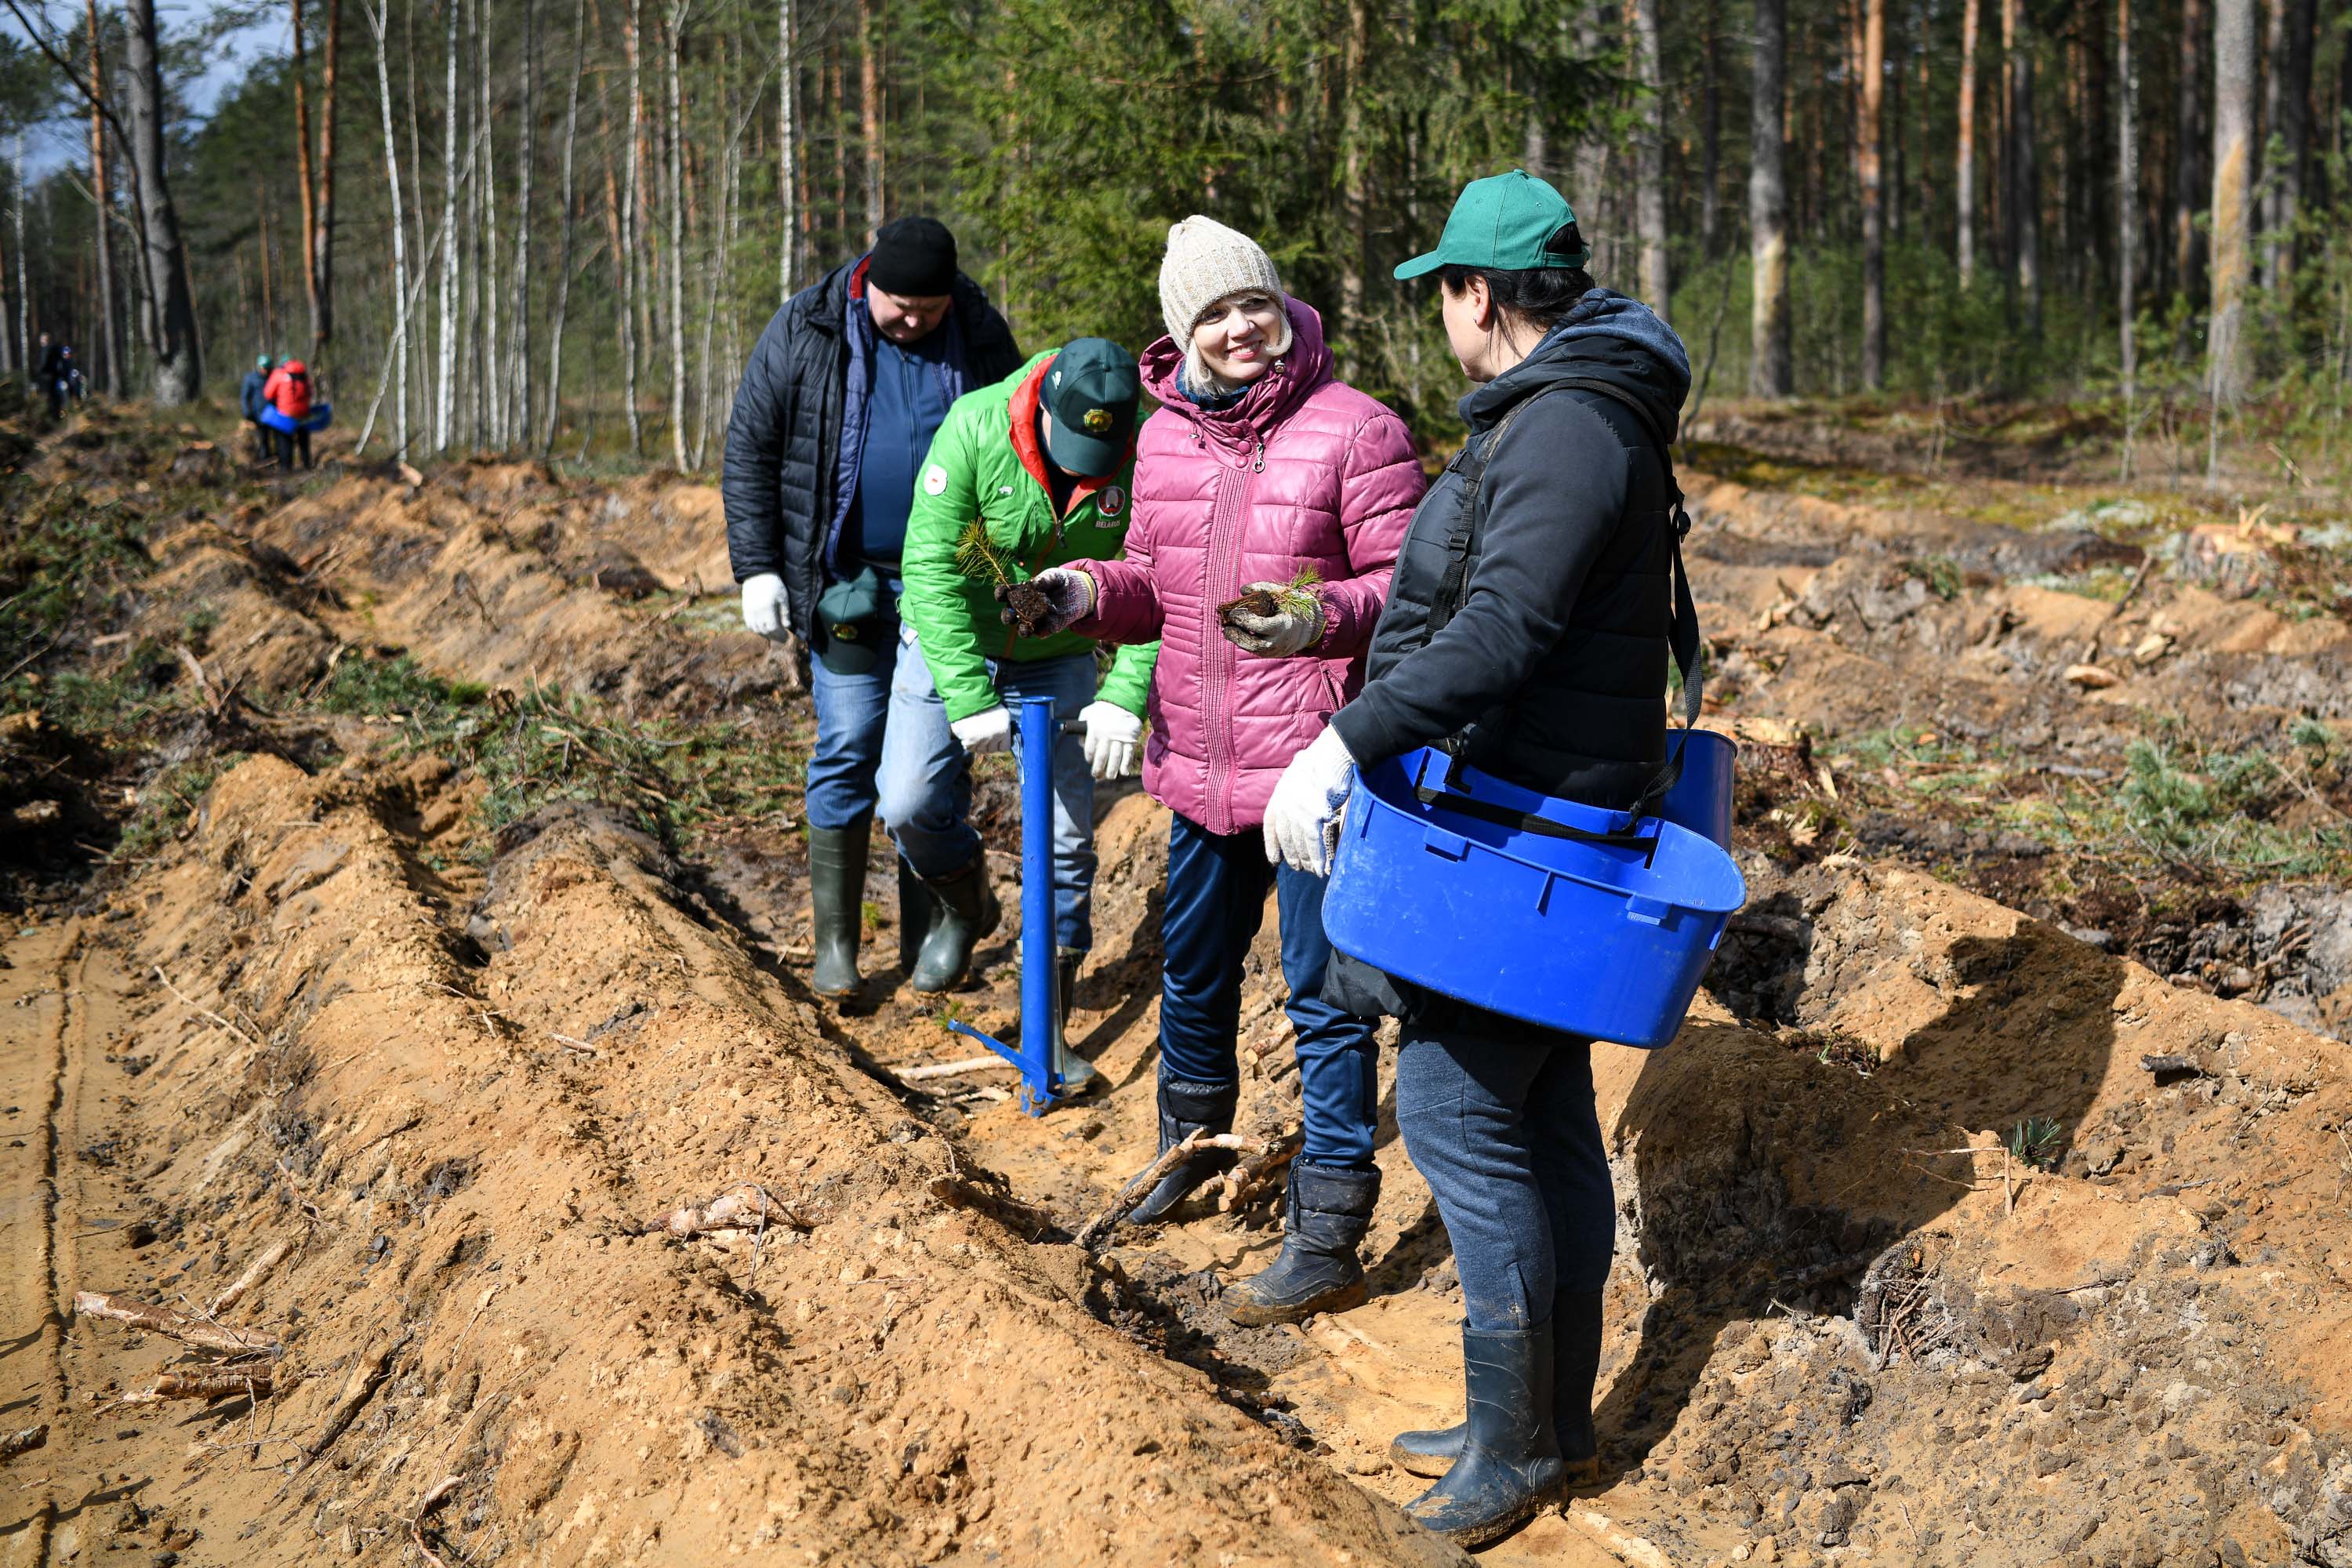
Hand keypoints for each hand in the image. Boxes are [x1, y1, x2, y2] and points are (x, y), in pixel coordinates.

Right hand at [740, 573, 789, 640]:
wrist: (757, 574)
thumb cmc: (774, 584)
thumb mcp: (783, 597)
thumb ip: (785, 613)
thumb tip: (787, 627)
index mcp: (767, 608)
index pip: (772, 628)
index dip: (780, 635)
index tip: (787, 636)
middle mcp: (756, 612)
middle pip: (764, 631)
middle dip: (774, 636)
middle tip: (782, 639)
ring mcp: (749, 611)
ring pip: (756, 629)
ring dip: (765, 634)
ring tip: (774, 635)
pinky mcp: (745, 610)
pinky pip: (750, 625)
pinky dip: (757, 630)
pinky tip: (764, 630)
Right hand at [950, 705, 1012, 756]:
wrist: (969, 698)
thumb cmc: (986, 704)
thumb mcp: (1002, 714)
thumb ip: (1004, 728)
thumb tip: (1003, 740)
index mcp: (1004, 730)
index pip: (1004, 748)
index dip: (999, 744)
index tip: (996, 740)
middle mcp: (994, 736)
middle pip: (991, 750)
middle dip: (988, 744)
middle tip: (983, 734)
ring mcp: (981, 739)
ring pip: (980, 750)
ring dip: (978, 744)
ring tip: (975, 733)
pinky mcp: (969, 740)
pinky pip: (969, 747)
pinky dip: (968, 743)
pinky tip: (968, 734)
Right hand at [994, 567, 1095, 637]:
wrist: (1078, 592)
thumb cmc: (1060, 581)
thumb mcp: (1055, 575)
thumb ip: (1045, 578)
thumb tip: (1035, 585)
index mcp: (1018, 593)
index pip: (1003, 594)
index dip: (1000, 594)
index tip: (1003, 593)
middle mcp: (1022, 608)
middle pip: (1008, 615)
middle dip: (1007, 616)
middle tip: (1011, 614)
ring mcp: (1034, 620)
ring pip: (1022, 629)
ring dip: (1022, 629)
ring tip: (1025, 628)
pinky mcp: (1047, 628)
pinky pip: (1041, 632)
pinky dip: (1041, 630)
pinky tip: (1045, 626)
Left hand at [1079, 700, 1143, 780]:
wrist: (1123, 701)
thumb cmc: (1102, 708)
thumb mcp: (1087, 713)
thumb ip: (1081, 726)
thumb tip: (1080, 742)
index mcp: (1094, 730)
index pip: (1089, 750)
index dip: (1089, 758)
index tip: (1090, 761)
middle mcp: (1106, 736)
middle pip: (1102, 757)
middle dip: (1098, 769)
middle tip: (1097, 775)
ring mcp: (1119, 738)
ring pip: (1115, 758)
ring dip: (1112, 770)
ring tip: (1109, 776)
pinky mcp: (1130, 739)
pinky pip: (1128, 754)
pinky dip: (1126, 764)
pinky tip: (1124, 772)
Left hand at [1221, 581, 1323, 656]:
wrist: (1312, 625)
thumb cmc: (1294, 606)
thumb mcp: (1282, 593)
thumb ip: (1263, 588)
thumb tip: (1243, 590)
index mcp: (1284, 625)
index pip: (1260, 626)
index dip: (1245, 619)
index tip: (1234, 612)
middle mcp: (1281, 642)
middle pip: (1255, 645)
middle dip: (1238, 637)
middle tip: (1226, 628)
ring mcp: (1278, 651)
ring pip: (1255, 651)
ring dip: (1239, 641)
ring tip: (1228, 631)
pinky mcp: (1275, 655)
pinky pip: (1258, 651)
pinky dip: (1247, 643)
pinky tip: (1239, 635)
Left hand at [1263, 726, 1356, 875]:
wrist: (1329, 757)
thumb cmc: (1316, 765)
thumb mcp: (1295, 781)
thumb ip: (1294, 799)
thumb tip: (1303, 814)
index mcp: (1277, 799)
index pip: (1270, 828)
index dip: (1272, 845)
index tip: (1274, 859)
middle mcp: (1284, 809)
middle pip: (1287, 839)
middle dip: (1293, 856)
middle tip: (1299, 867)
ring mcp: (1298, 814)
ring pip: (1301, 844)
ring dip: (1307, 860)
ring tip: (1312, 871)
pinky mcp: (1314, 818)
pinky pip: (1316, 843)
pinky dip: (1319, 858)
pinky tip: (1321, 868)